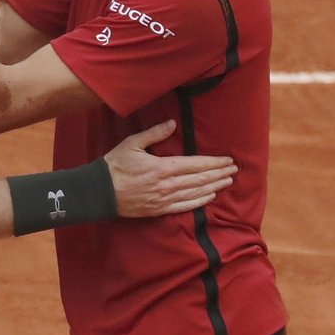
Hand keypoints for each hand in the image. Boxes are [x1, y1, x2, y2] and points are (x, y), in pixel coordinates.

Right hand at [104, 120, 235, 216]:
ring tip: (227, 182)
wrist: (100, 192)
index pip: (195, 165)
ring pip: (195, 193)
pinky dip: (199, 201)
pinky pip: (184, 206)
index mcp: (162, 167)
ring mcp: (164, 199)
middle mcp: (167, 185)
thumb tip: (172, 124)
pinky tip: (210, 197)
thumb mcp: (132, 143)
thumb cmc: (115, 165)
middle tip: (234, 170)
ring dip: (213, 186)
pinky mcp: (159, 210)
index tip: (228, 160)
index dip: (214, 163)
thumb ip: (154, 133)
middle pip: (200, 179)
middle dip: (219, 174)